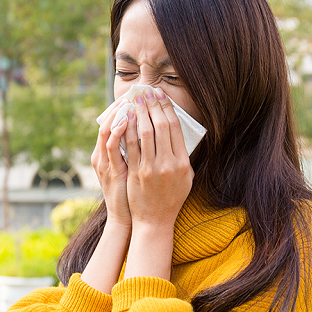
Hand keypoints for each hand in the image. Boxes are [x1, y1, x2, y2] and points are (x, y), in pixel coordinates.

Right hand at [91, 97, 132, 229]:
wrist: (132, 219)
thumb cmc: (135, 196)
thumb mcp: (131, 172)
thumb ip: (135, 153)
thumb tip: (148, 132)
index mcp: (105, 156)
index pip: (111, 124)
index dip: (122, 108)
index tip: (135, 94)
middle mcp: (101, 157)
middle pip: (107, 122)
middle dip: (121, 106)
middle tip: (133, 90)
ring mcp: (103, 163)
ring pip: (106, 130)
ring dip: (119, 113)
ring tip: (130, 98)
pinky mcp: (110, 170)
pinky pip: (111, 145)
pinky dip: (118, 130)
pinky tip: (127, 118)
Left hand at [125, 87, 193, 230]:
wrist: (155, 220)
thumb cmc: (171, 198)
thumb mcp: (186, 177)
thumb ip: (182, 156)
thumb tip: (176, 132)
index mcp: (183, 162)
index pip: (174, 128)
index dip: (167, 109)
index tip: (161, 96)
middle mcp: (168, 163)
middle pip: (160, 126)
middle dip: (153, 106)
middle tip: (146, 91)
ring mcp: (151, 168)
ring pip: (144, 133)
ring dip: (139, 113)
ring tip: (135, 99)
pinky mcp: (136, 173)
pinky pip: (130, 147)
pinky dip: (128, 130)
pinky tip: (125, 118)